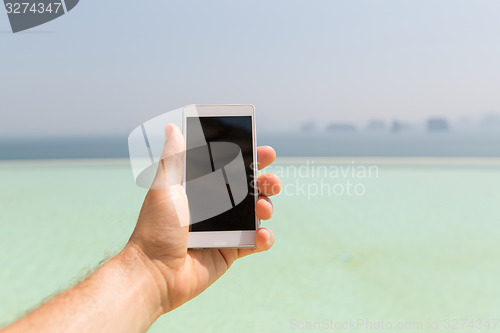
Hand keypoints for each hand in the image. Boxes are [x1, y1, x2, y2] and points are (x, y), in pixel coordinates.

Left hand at [127, 124, 280, 312]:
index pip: (229, 167)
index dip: (249, 158)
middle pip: (249, 188)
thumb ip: (172, 158)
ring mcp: (225, 228)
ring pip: (257, 212)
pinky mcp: (231, 250)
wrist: (155, 273)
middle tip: (272, 181)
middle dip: (265, 181)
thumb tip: (171, 127)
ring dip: (267, 206)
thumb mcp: (163, 187)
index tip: (264, 152)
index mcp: (200, 188)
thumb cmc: (155, 228)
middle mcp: (215, 206)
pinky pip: (256, 242)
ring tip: (263, 209)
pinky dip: (264, 238)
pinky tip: (261, 235)